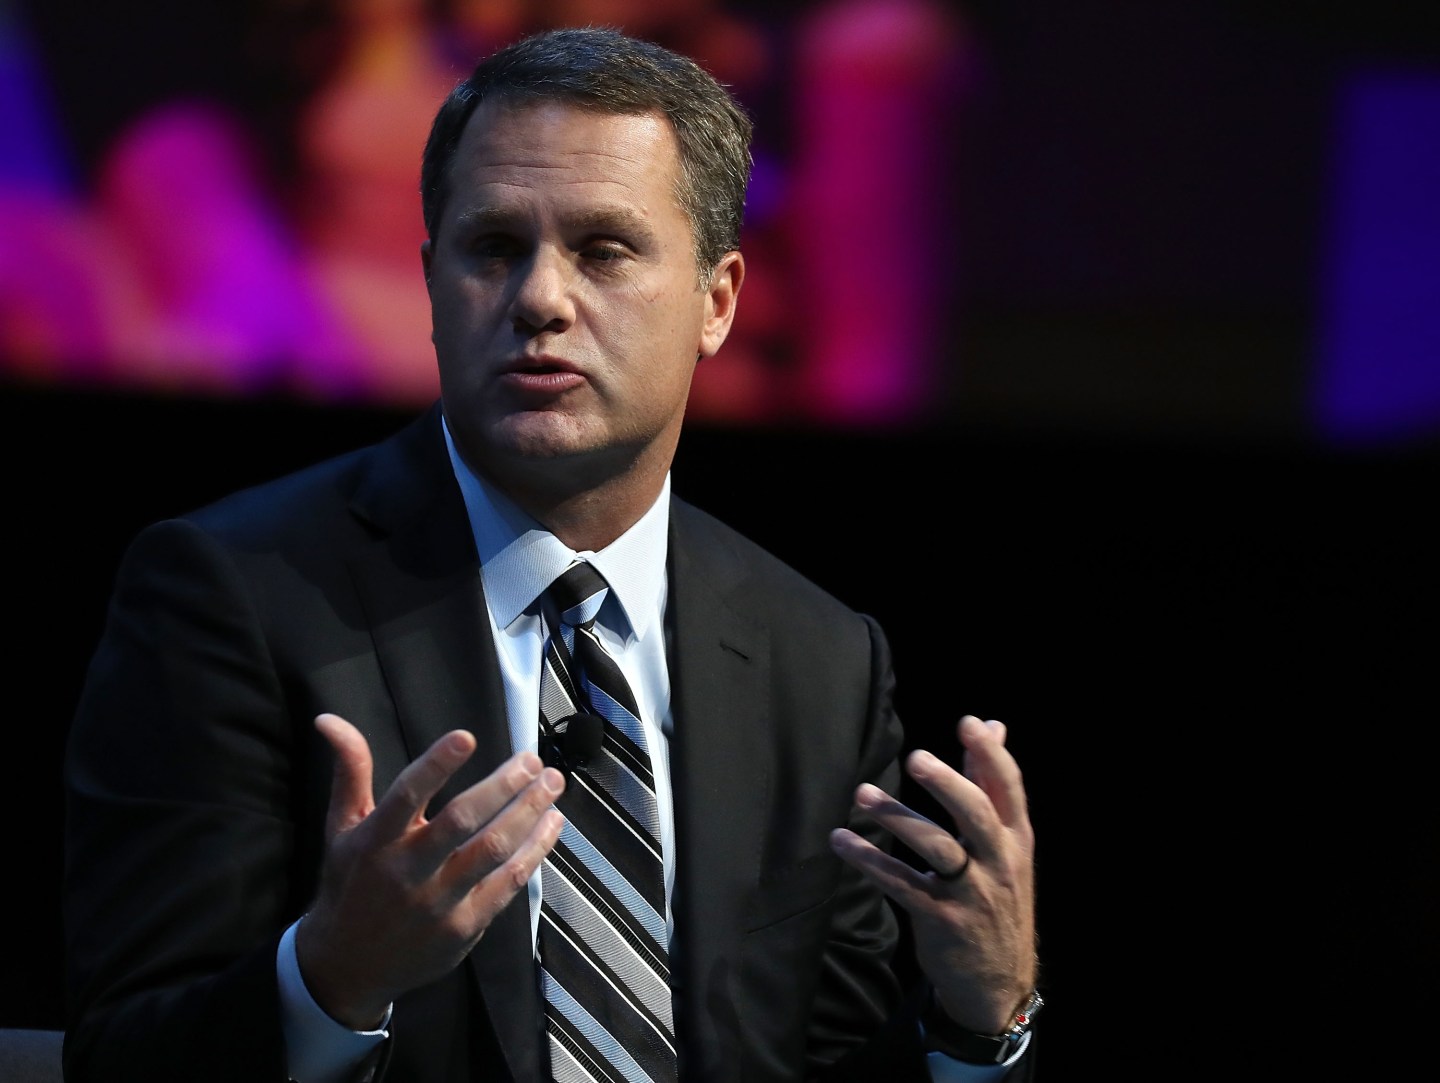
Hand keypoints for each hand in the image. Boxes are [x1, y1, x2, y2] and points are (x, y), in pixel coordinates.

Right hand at [295, 713, 564, 1027]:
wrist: (346, 967)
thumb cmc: (350, 882)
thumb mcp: (341, 826)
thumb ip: (349, 770)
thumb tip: (330, 719)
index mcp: (375, 841)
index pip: (406, 796)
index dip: (435, 765)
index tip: (466, 737)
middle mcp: (407, 871)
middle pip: (461, 821)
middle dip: (503, 786)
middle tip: (532, 759)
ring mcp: (438, 901)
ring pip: (492, 850)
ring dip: (528, 812)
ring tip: (552, 783)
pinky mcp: (464, 926)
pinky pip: (508, 882)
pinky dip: (535, 850)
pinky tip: (551, 823)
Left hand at [830, 715, 1035, 1034]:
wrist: (998, 981)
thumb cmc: (997, 896)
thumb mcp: (1007, 845)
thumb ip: (992, 786)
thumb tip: (993, 725)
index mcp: (1016, 840)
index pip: (1009, 790)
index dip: (991, 756)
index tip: (969, 724)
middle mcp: (999, 863)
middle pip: (977, 815)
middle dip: (947, 784)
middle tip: (916, 757)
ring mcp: (970, 893)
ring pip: (936, 848)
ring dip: (897, 818)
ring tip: (861, 794)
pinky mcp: (939, 918)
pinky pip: (901, 884)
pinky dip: (869, 861)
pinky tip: (841, 841)